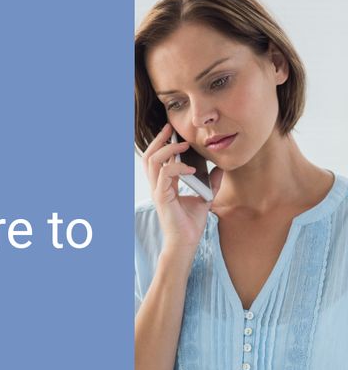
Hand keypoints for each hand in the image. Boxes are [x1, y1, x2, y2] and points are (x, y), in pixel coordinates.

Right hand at [140, 123, 222, 250]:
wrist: (186, 241)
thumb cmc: (191, 223)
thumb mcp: (204, 197)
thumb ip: (210, 182)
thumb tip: (220, 168)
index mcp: (164, 184)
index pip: (157, 158)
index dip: (162, 143)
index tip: (172, 131)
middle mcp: (157, 185)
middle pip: (149, 156)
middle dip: (158, 139)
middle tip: (169, 128)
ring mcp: (157, 190)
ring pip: (153, 161)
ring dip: (168, 149)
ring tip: (183, 145)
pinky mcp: (162, 196)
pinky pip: (165, 174)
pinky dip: (178, 167)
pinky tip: (191, 169)